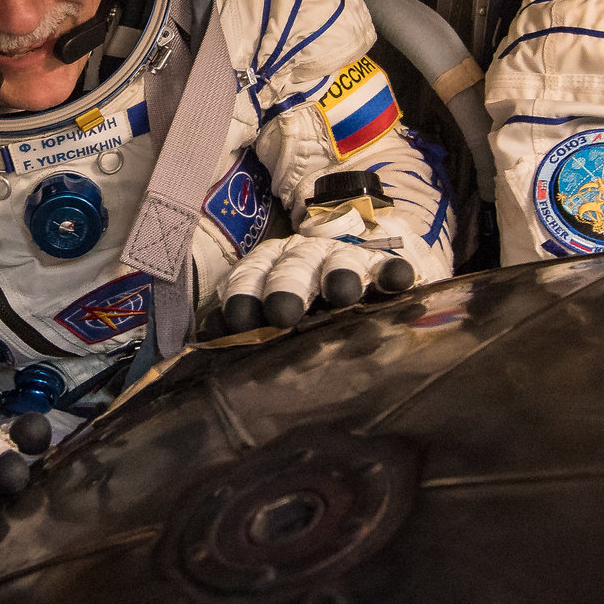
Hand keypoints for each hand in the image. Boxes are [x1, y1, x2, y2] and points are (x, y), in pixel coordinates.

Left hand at [222, 226, 414, 332]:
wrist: (347, 266)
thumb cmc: (296, 303)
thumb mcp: (265, 309)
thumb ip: (241, 325)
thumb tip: (204, 344)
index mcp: (268, 268)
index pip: (250, 277)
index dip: (244, 297)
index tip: (239, 322)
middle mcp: (303, 259)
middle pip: (292, 270)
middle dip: (286, 290)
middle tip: (282, 314)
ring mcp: (344, 261)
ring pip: (339, 264)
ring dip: (339, 276)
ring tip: (343, 295)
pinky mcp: (381, 268)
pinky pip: (388, 268)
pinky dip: (393, 273)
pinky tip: (398, 280)